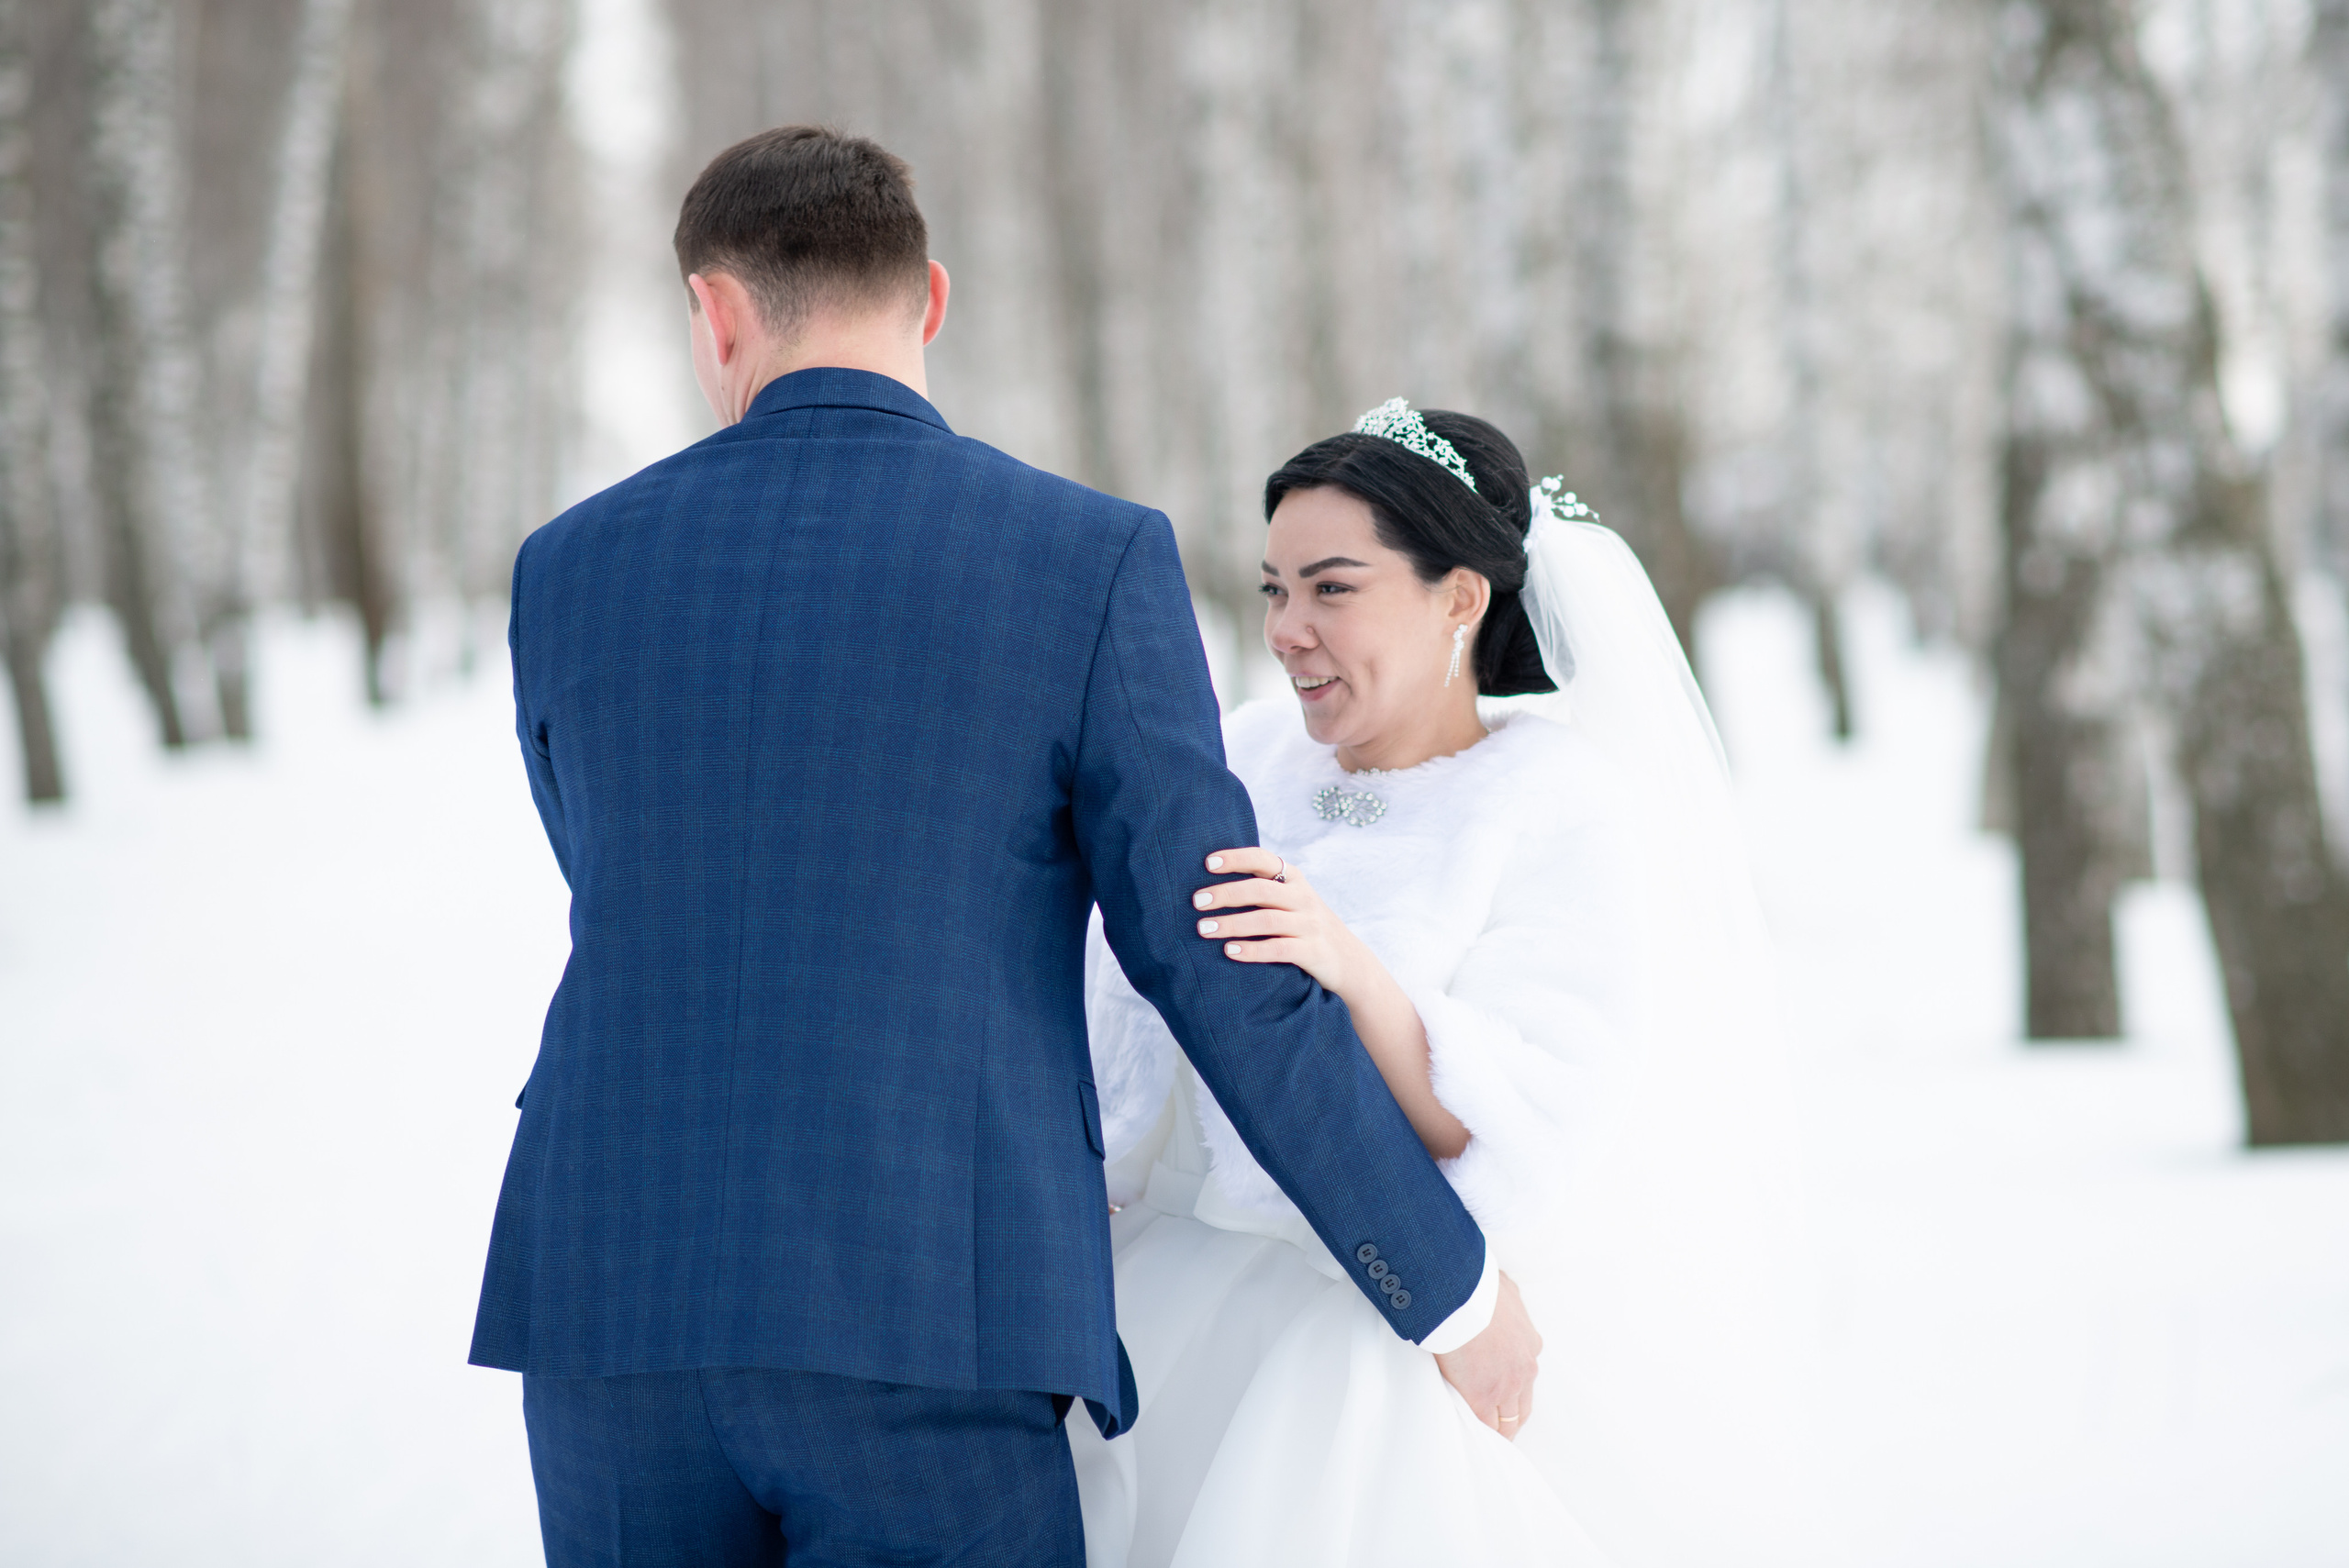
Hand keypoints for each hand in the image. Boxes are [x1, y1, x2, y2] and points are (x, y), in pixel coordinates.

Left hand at [1195, 847, 1373, 999]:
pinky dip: (1252, 950)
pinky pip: (1278, 949)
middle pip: (1260, 890)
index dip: (1236, 858)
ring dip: (1231, 924)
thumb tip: (1210, 879)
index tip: (1207, 862)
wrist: (1350, 961)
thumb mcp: (1292, 900)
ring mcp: (1310, 925)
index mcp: (1294, 879)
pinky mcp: (1313, 952)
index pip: (1263, 860)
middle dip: (1226, 893)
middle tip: (1197, 902)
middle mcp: (1303, 898)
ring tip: (1204, 929)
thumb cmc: (1306, 926)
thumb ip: (1263, 888)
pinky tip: (1229, 952)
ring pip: (1266, 920)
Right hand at [1435, 1272, 1541, 1438]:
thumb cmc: (1475, 1287)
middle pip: (1522, 1406)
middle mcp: (1525, 1369)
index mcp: (1530, 1344)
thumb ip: (1507, 1297)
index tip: (1502, 1392)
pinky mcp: (1482, 1397)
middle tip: (1499, 1428)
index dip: (1513, 1389)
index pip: (1526, 1377)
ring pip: (1508, 1421)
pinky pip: (1484, 1424)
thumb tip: (1502, 1290)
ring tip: (1486, 1441)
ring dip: (1498, 1430)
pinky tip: (1472, 1437)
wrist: (1460, 1298)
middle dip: (1511, 1417)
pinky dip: (1479, 1432)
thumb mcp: (1502, 1287)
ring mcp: (1506, 1386)